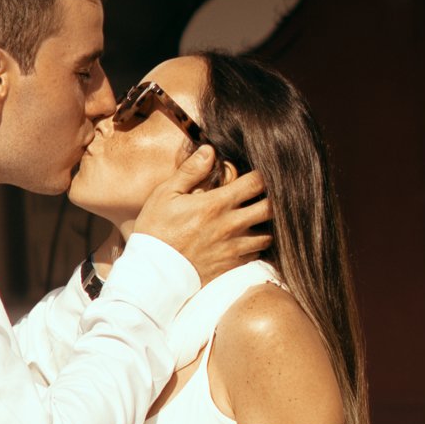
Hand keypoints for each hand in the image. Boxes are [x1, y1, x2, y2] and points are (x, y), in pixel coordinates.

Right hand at [131, 146, 271, 283]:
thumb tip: (210, 151)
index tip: (258, 173)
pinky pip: (257, 253)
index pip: (256, 183)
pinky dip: (257, 245)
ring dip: (265, 224)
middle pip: (270, 208)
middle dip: (271, 198)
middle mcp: (231, 226)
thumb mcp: (166, 195)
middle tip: (263, 195)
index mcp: (216, 204)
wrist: (153, 272)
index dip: (262, 175)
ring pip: (268, 234)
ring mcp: (234, 248)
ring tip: (256, 218)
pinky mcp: (232, 265)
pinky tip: (247, 239)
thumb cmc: (156, 230)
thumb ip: (190, 171)